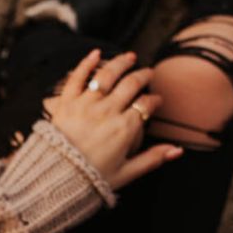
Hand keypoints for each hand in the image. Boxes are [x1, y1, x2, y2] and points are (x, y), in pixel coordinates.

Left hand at [47, 49, 182, 189]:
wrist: (55, 178)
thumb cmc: (91, 179)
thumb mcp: (126, 173)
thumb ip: (152, 159)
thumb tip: (177, 151)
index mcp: (124, 128)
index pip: (145, 104)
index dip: (154, 100)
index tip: (157, 100)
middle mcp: (107, 112)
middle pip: (131, 84)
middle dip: (143, 76)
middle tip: (148, 73)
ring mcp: (86, 105)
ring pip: (108, 75)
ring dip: (121, 63)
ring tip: (130, 57)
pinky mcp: (66, 102)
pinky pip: (77, 77)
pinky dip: (87, 63)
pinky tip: (96, 53)